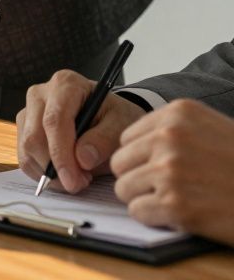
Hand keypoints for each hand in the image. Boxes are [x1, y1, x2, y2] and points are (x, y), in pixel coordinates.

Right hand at [15, 70, 144, 193]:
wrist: (106, 117)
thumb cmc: (114, 117)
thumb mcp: (122, 124)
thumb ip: (104, 139)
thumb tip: (82, 159)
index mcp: (65, 85)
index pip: (54, 121)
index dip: (61, 154)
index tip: (73, 181)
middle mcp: (40, 94)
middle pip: (34, 137)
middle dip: (56, 167)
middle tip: (81, 183)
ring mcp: (27, 112)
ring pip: (26, 149)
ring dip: (50, 172)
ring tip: (78, 177)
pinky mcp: (22, 129)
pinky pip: (24, 158)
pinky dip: (42, 173)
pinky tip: (64, 173)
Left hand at [110, 99, 233, 244]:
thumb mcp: (211, 129)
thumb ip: (172, 130)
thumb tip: (131, 146)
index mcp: (178, 113)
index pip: (127, 137)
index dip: (141, 158)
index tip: (161, 167)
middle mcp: (169, 137)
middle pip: (120, 163)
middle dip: (139, 178)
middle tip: (168, 188)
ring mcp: (170, 171)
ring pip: (124, 189)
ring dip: (146, 199)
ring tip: (178, 199)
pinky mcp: (174, 204)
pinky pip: (138, 211)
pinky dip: (156, 218)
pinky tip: (183, 213)